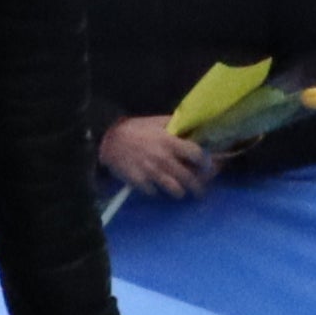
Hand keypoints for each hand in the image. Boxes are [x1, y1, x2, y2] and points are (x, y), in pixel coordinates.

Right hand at [97, 118, 213, 200]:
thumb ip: (176, 125)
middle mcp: (164, 159)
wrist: (108, 139)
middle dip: (199, 187)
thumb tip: (194, 127)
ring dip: (180, 192)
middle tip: (201, 191)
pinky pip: (154, 192)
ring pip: (176, 190)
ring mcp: (152, 172)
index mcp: (170, 142)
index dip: (205, 162)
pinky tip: (157, 188)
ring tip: (181, 192)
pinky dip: (157, 191)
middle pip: (190, 178)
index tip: (207, 166)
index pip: (197, 155)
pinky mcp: (140, 182)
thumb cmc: (135, 129)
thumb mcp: (157, 121)